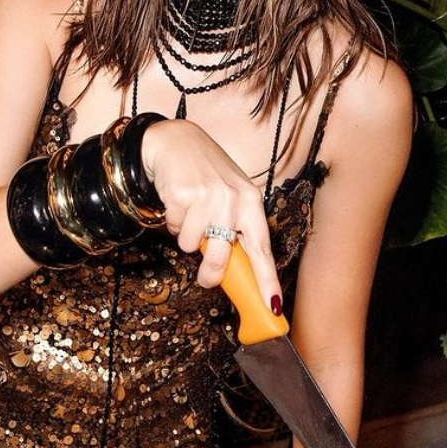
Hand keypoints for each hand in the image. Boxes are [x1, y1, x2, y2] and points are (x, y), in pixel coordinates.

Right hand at [141, 119, 281, 307]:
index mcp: (251, 202)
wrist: (175, 141)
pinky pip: (174, 229)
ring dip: (186, 235)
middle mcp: (233, 199)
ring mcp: (207, 197)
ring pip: (190, 245)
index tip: (273, 306)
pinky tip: (178, 202)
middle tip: (206, 278)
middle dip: (210, 274)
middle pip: (220, 258)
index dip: (267, 280)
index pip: (262, 248)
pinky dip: (173, 222)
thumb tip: (235, 271)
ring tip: (190, 212)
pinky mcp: (182, 194)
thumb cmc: (207, 174)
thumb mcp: (231, 196)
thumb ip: (237, 228)